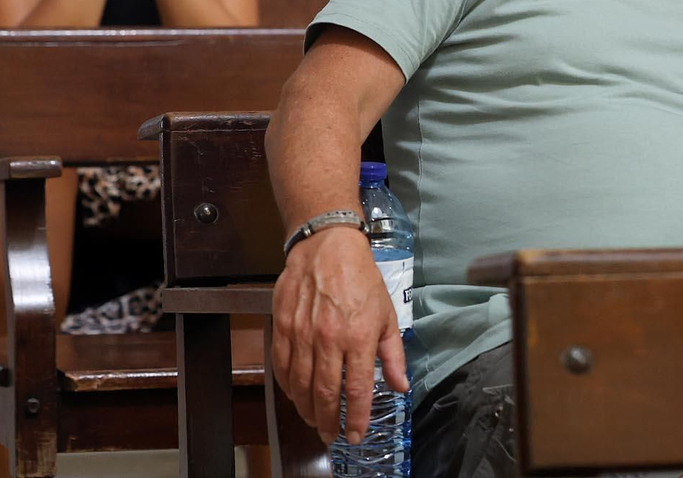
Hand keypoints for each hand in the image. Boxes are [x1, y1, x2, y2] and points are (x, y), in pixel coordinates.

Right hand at [272, 225, 408, 444]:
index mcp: (359, 337)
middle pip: (325, 393)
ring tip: (314, 420)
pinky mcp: (283, 327)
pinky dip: (287, 386)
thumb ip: (393, 353)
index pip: (356, 390)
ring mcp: (302, 334)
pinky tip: (294, 395)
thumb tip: (401, 384)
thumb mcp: (387, 313)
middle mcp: (329, 339)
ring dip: (306, 408)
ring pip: (300, 384)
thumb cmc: (361, 277)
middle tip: (330, 436)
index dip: (356, 418)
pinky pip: (281, 366)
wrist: (327, 246)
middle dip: (328, 421)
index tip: (355, 435)